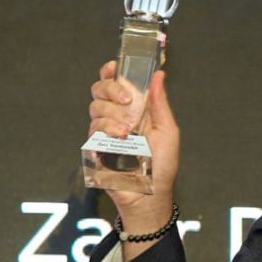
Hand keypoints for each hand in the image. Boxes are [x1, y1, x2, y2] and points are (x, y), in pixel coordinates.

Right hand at [88, 61, 178, 233]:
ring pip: (96, 107)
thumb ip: (160, 103)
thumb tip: (159, 75)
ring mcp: (104, 132)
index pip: (116, 82)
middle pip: (100, 88)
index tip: (114, 66)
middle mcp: (116, 116)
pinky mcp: (95, 147)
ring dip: (113, 115)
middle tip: (127, 101)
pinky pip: (93, 129)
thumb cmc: (162, 166)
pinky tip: (121, 139)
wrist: (151, 195)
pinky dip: (107, 130)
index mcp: (134, 109)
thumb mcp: (168, 131)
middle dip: (112, 88)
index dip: (112, 71)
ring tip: (128, 131)